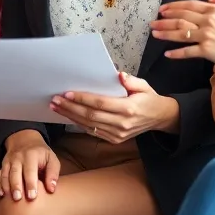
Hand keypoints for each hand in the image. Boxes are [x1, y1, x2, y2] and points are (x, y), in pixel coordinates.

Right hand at [0, 129, 59, 200]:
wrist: (25, 140)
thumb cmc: (41, 154)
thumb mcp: (51, 159)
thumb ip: (53, 173)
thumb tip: (51, 189)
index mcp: (31, 155)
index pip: (30, 170)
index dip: (30, 184)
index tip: (32, 196)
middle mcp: (18, 157)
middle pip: (15, 172)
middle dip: (16, 186)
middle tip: (18, 199)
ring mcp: (8, 161)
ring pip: (5, 174)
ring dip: (6, 187)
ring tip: (10, 199)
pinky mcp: (3, 165)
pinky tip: (2, 193)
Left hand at [49, 72, 179, 142]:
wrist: (160, 118)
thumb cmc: (149, 99)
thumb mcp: (144, 86)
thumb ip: (131, 80)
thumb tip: (118, 75)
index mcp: (129, 108)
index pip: (100, 103)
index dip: (82, 99)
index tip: (67, 93)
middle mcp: (122, 123)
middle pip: (90, 116)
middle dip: (70, 108)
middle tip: (55, 100)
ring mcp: (118, 134)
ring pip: (89, 125)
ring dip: (70, 116)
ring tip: (56, 107)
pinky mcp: (115, 139)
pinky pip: (93, 131)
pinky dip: (79, 123)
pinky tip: (68, 116)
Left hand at [153, 0, 214, 74]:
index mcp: (214, 11)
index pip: (188, 5)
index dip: (173, 7)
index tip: (163, 9)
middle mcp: (208, 21)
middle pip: (181, 18)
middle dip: (164, 19)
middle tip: (153, 22)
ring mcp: (206, 36)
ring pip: (180, 32)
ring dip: (165, 33)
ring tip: (154, 34)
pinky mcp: (207, 51)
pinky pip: (187, 51)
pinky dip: (176, 53)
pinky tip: (167, 54)